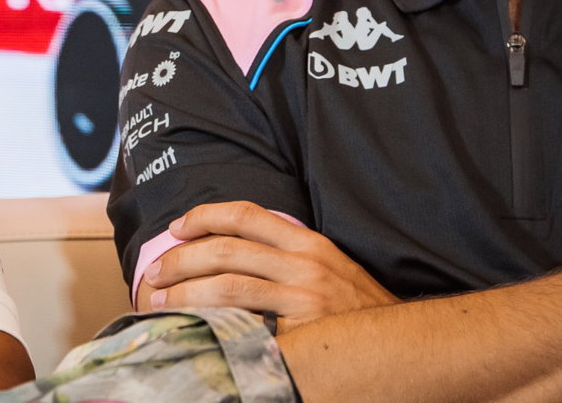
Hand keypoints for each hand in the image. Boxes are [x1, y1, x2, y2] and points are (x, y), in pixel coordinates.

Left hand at [140, 200, 396, 328]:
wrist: (408, 347)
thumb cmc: (360, 313)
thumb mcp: (331, 270)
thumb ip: (288, 259)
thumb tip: (232, 257)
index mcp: (309, 243)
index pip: (247, 215)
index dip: (204, 216)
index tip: (176, 227)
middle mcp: (306, 264)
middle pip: (225, 249)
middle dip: (179, 260)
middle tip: (153, 276)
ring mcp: (305, 298)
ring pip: (227, 286)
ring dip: (184, 294)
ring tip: (160, 305)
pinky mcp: (304, 333)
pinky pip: (247, 325)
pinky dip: (215, 326)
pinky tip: (196, 330)